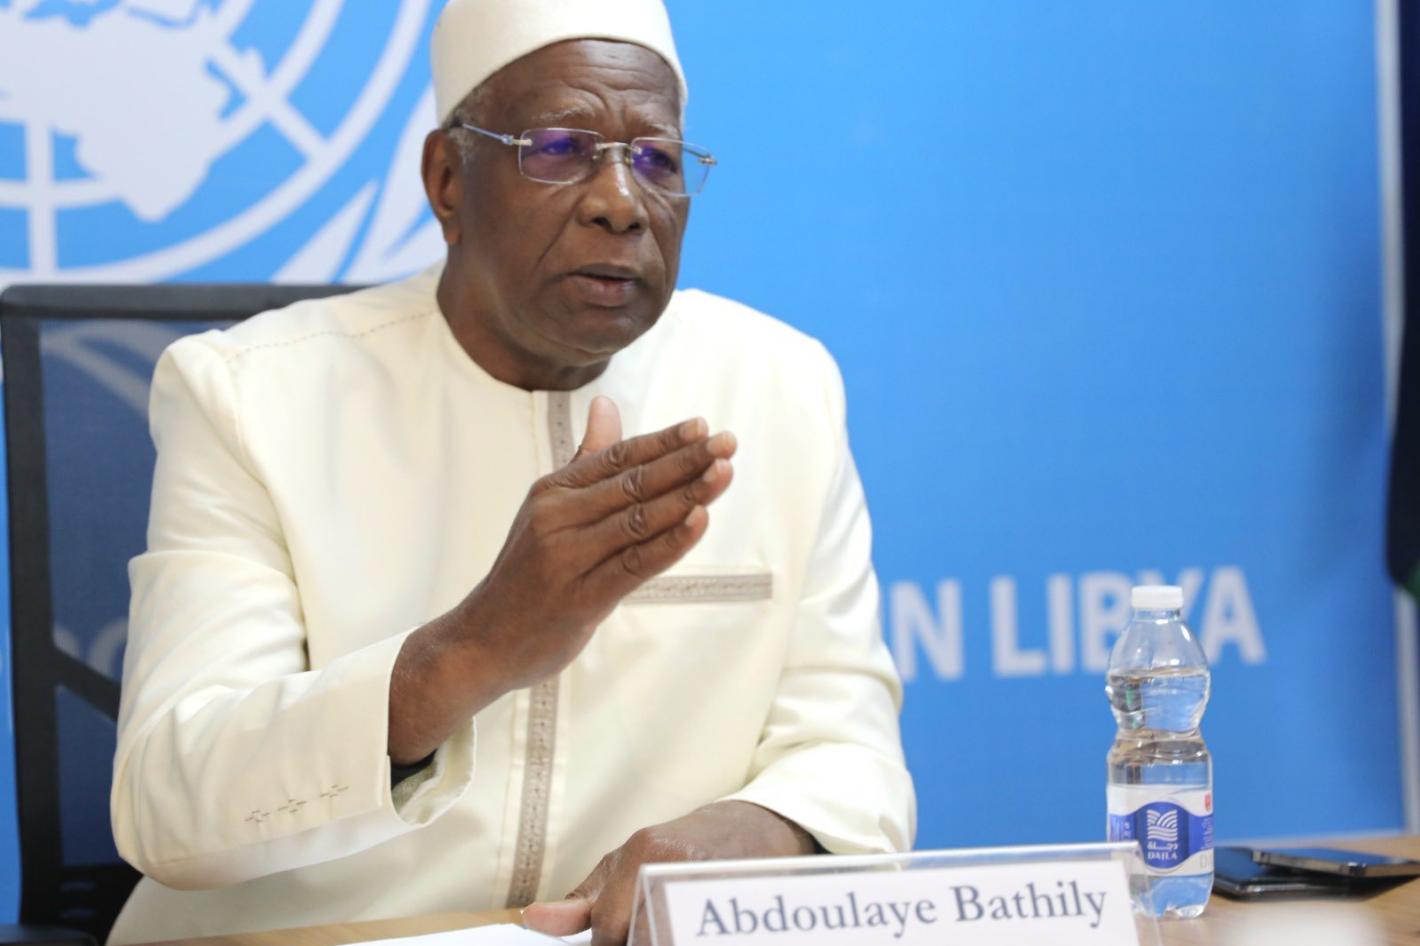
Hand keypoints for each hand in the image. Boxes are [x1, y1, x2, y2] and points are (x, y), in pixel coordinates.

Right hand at [388, 397, 735, 762]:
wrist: (482, 641)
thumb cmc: (526, 573)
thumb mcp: (549, 510)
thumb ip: (586, 459)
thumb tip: (607, 403)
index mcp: (553, 492)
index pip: (618, 456)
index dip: (664, 441)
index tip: (704, 426)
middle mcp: (558, 517)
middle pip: (634, 482)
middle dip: (686, 461)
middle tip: (728, 442)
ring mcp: (568, 557)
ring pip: (639, 519)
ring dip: (687, 494)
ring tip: (724, 472)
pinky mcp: (582, 599)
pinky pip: (635, 564)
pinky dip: (671, 541)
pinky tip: (699, 520)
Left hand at [523, 801, 821, 945]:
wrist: (748, 827)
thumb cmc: (673, 853)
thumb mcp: (621, 869)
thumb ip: (579, 904)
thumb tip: (532, 919)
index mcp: (640, 852)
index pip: (609, 929)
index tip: (616, 942)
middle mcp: (674, 859)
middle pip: (640, 938)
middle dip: (639, 941)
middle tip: (648, 930)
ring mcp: (710, 875)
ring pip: (668, 935)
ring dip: (663, 935)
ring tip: (667, 929)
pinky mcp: (741, 892)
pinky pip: (702, 934)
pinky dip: (689, 934)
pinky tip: (689, 931)